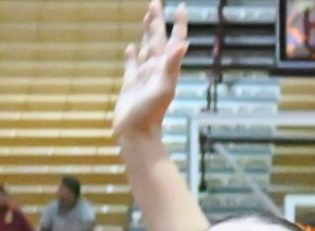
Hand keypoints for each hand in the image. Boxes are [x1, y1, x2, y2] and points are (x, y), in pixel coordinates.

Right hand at [113, 0, 187, 140]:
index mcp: (166, 67)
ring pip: (145, 48)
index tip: (181, 7)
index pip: (174, 40)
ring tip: (145, 17)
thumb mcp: (163, 88)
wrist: (136, 133)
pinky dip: (132, 54)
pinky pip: (132, 64)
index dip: (178, 24)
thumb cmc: (150, 112)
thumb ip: (172, 65)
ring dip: (146, 33)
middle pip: (157, 39)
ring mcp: (143, 75)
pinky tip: (130, 47)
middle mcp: (156, 68)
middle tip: (155, 2)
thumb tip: (183, 44)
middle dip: (157, 20)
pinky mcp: (131, 82)